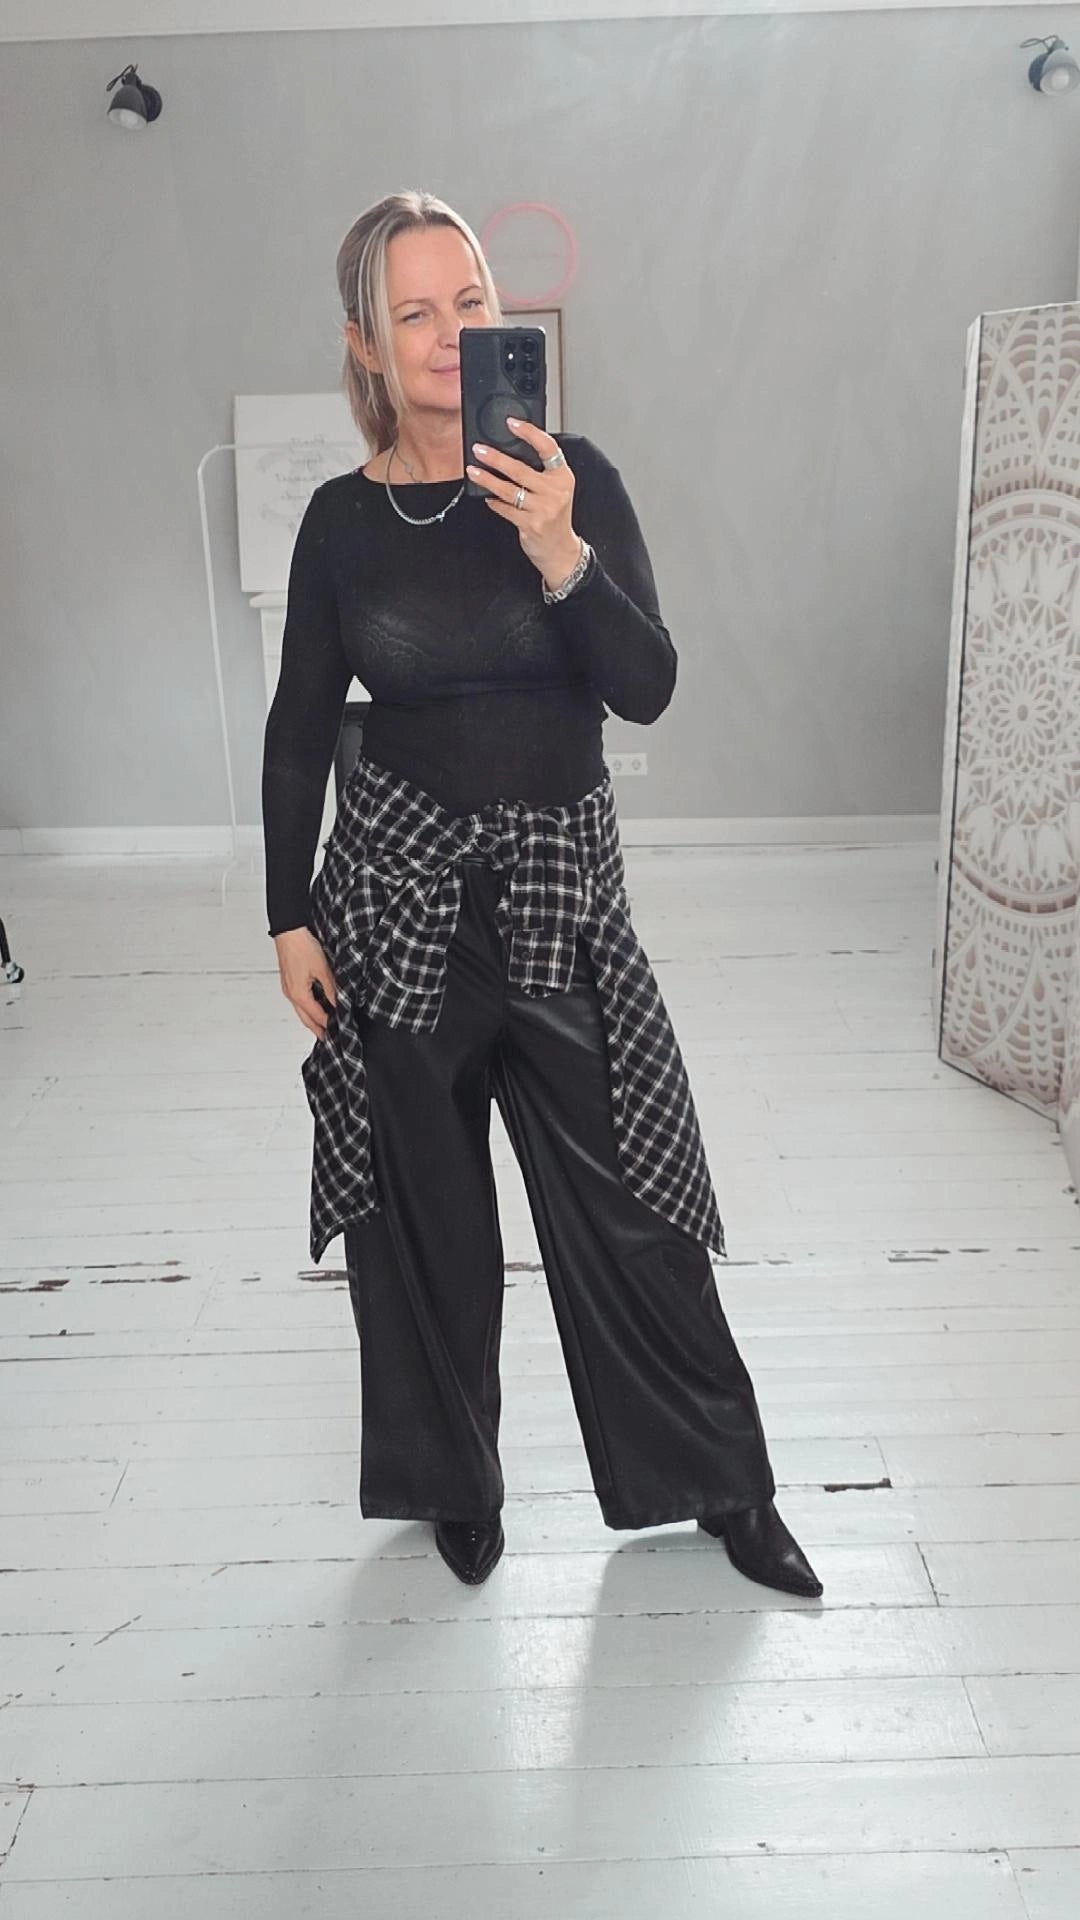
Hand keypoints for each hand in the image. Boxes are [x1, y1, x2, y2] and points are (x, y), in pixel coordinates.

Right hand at [273, 926, 337, 1040]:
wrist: (289, 931)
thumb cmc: (302, 946)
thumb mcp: (323, 969)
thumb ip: (331, 989)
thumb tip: (338, 1004)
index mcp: (299, 994)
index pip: (317, 1017)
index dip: (329, 1025)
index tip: (338, 1032)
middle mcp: (291, 994)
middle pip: (306, 1019)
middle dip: (318, 1029)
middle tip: (328, 1038)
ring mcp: (288, 988)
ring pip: (301, 1010)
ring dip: (312, 1019)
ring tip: (324, 1025)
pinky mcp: (289, 981)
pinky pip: (299, 1001)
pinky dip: (308, 1007)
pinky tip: (316, 1005)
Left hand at [466, 418, 582, 589]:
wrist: (560, 549)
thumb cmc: (555, 516)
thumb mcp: (557, 489)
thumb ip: (542, 471)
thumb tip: (512, 449)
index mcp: (563, 477)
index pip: (548, 447)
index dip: (529, 433)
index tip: (511, 423)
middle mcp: (555, 491)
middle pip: (520, 470)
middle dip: (496, 458)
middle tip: (479, 450)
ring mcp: (543, 509)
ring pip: (509, 490)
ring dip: (488, 479)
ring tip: (473, 471)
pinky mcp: (530, 525)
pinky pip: (506, 509)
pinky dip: (494, 502)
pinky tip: (487, 496)